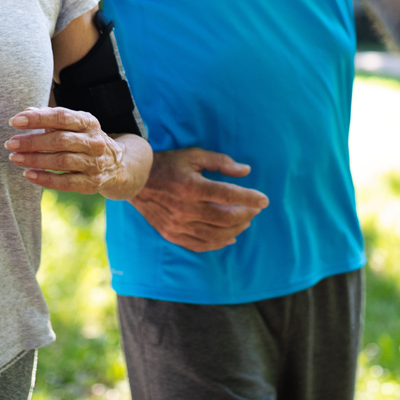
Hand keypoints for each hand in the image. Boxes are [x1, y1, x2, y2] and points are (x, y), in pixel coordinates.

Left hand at [6, 106, 135, 198]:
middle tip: (10, 143)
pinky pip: (65, 182)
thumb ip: (51, 118)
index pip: (61, 117)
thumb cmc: (85, 139)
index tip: (15, 121)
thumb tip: (26, 112)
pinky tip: (28, 175)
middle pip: (59, 140)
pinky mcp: (91, 183)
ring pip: (61, 161)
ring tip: (14, 158)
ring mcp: (94, 164)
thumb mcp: (74, 124)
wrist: (117, 165)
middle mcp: (94, 142)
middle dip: (32, 142)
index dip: (38, 118)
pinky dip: (45, 179)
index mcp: (88, 122)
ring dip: (35, 160)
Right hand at [130, 148, 268, 252]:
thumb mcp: (193, 155)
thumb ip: (220, 162)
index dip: (250, 198)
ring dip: (236, 230)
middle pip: (226, 218)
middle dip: (246, 215)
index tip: (264, 200)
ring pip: (216, 235)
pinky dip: (219, 243)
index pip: (229, 195)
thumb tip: (246, 171)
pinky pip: (201, 244)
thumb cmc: (167, 164)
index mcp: (191, 186)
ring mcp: (178, 224)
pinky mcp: (172, 234)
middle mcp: (185, 208)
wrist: (135, 180)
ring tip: (245, 222)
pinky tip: (229, 237)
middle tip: (255, 209)